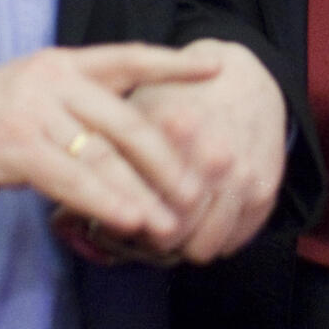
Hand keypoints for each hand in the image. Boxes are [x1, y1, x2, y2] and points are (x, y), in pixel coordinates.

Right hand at [0, 43, 221, 252]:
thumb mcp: (32, 97)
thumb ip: (77, 106)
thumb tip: (132, 136)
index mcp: (61, 63)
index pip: (128, 57)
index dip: (173, 63)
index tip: (216, 67)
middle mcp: (51, 78)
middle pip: (127, 119)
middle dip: (169, 160)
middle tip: (200, 190)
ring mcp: (32, 110)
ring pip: (104, 154)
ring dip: (144, 193)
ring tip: (172, 221)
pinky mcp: (14, 146)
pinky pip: (72, 177)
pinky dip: (105, 200)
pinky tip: (129, 219)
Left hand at [123, 39, 289, 262]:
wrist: (246, 80)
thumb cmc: (179, 97)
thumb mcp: (136, 113)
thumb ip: (104, 157)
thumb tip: (63, 220)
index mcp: (174, 129)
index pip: (138, 205)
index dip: (120, 221)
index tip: (112, 221)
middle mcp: (213, 155)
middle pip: (170, 234)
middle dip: (150, 239)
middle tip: (141, 231)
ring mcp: (242, 177)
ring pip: (202, 247)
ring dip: (183, 245)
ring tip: (170, 230)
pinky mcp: (265, 191)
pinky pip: (233, 241)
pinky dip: (214, 239)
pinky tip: (200, 223)